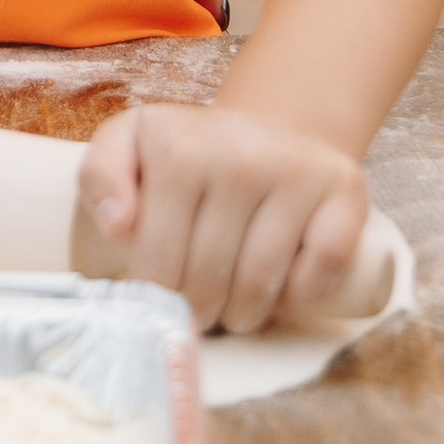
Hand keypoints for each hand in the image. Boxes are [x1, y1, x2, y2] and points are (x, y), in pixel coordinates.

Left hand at [75, 104, 368, 331]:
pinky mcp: (343, 187)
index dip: (155, 299)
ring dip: (244, 317)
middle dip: (198, 313)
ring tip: (231, 313)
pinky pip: (323, 268)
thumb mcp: (129, 146)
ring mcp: (296, 169)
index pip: (159, 262)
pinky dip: (300, 297)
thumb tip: (117, 226)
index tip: (156, 303)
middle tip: (195, 314)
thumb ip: (100, 176)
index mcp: (179, 148)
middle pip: (210, 278)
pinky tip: (280, 294)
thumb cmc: (187, 153)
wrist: (264, 126)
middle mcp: (240, 153)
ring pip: (263, 282)